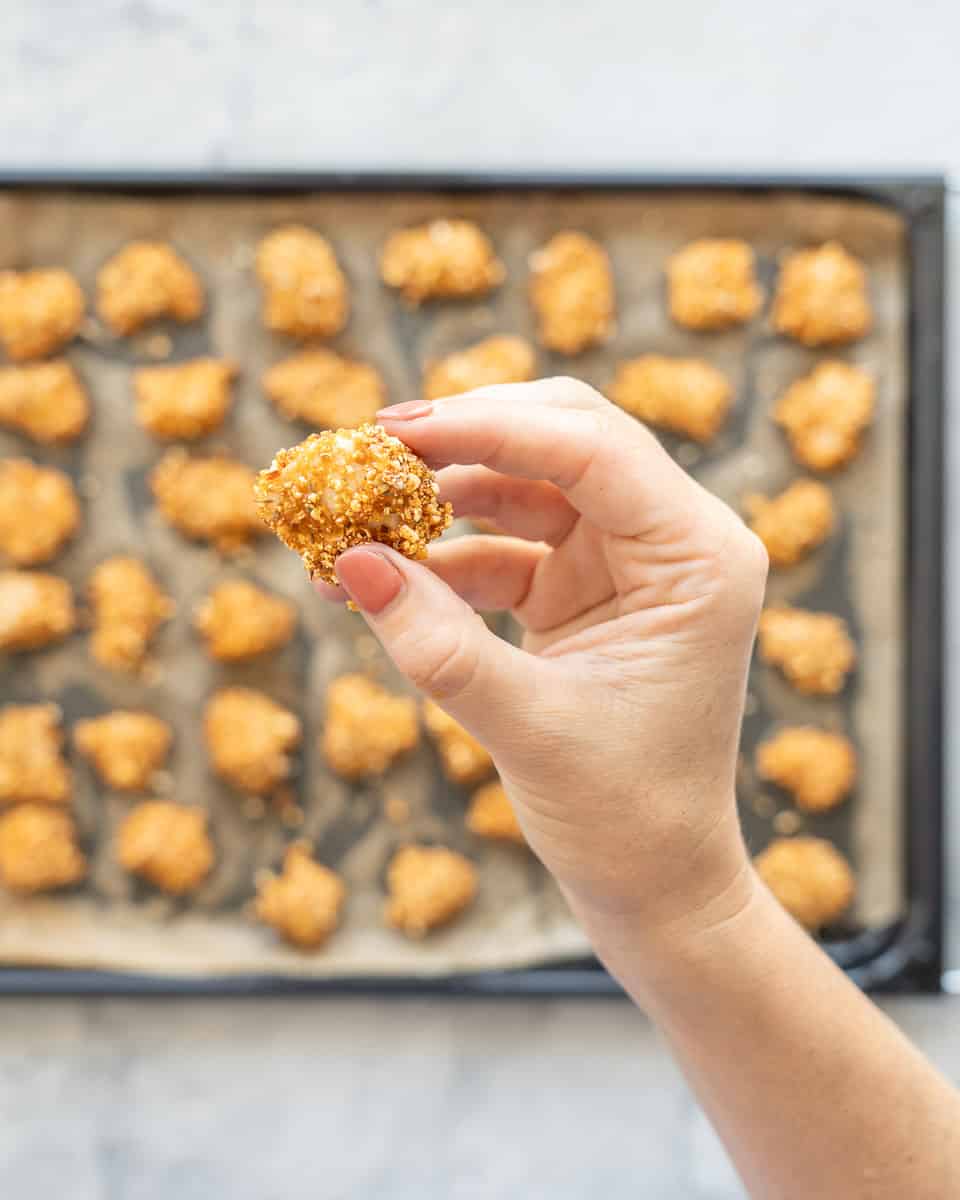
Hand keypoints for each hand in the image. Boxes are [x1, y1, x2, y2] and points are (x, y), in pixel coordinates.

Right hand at [321, 379, 767, 960]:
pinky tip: (381, 577)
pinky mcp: (587, 590)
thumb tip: (350, 561)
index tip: (392, 431)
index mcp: (699, 556)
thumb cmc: (623, 818)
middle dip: (465, 438)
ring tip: (357, 518)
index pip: (591, 448)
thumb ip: (437, 644)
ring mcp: (631, 561)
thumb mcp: (525, 726)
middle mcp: (675, 540)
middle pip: (564, 438)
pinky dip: (445, 556)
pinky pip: (508, 544)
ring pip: (528, 483)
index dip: (486, 426)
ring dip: (443, 495)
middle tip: (370, 449)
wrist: (657, 885)